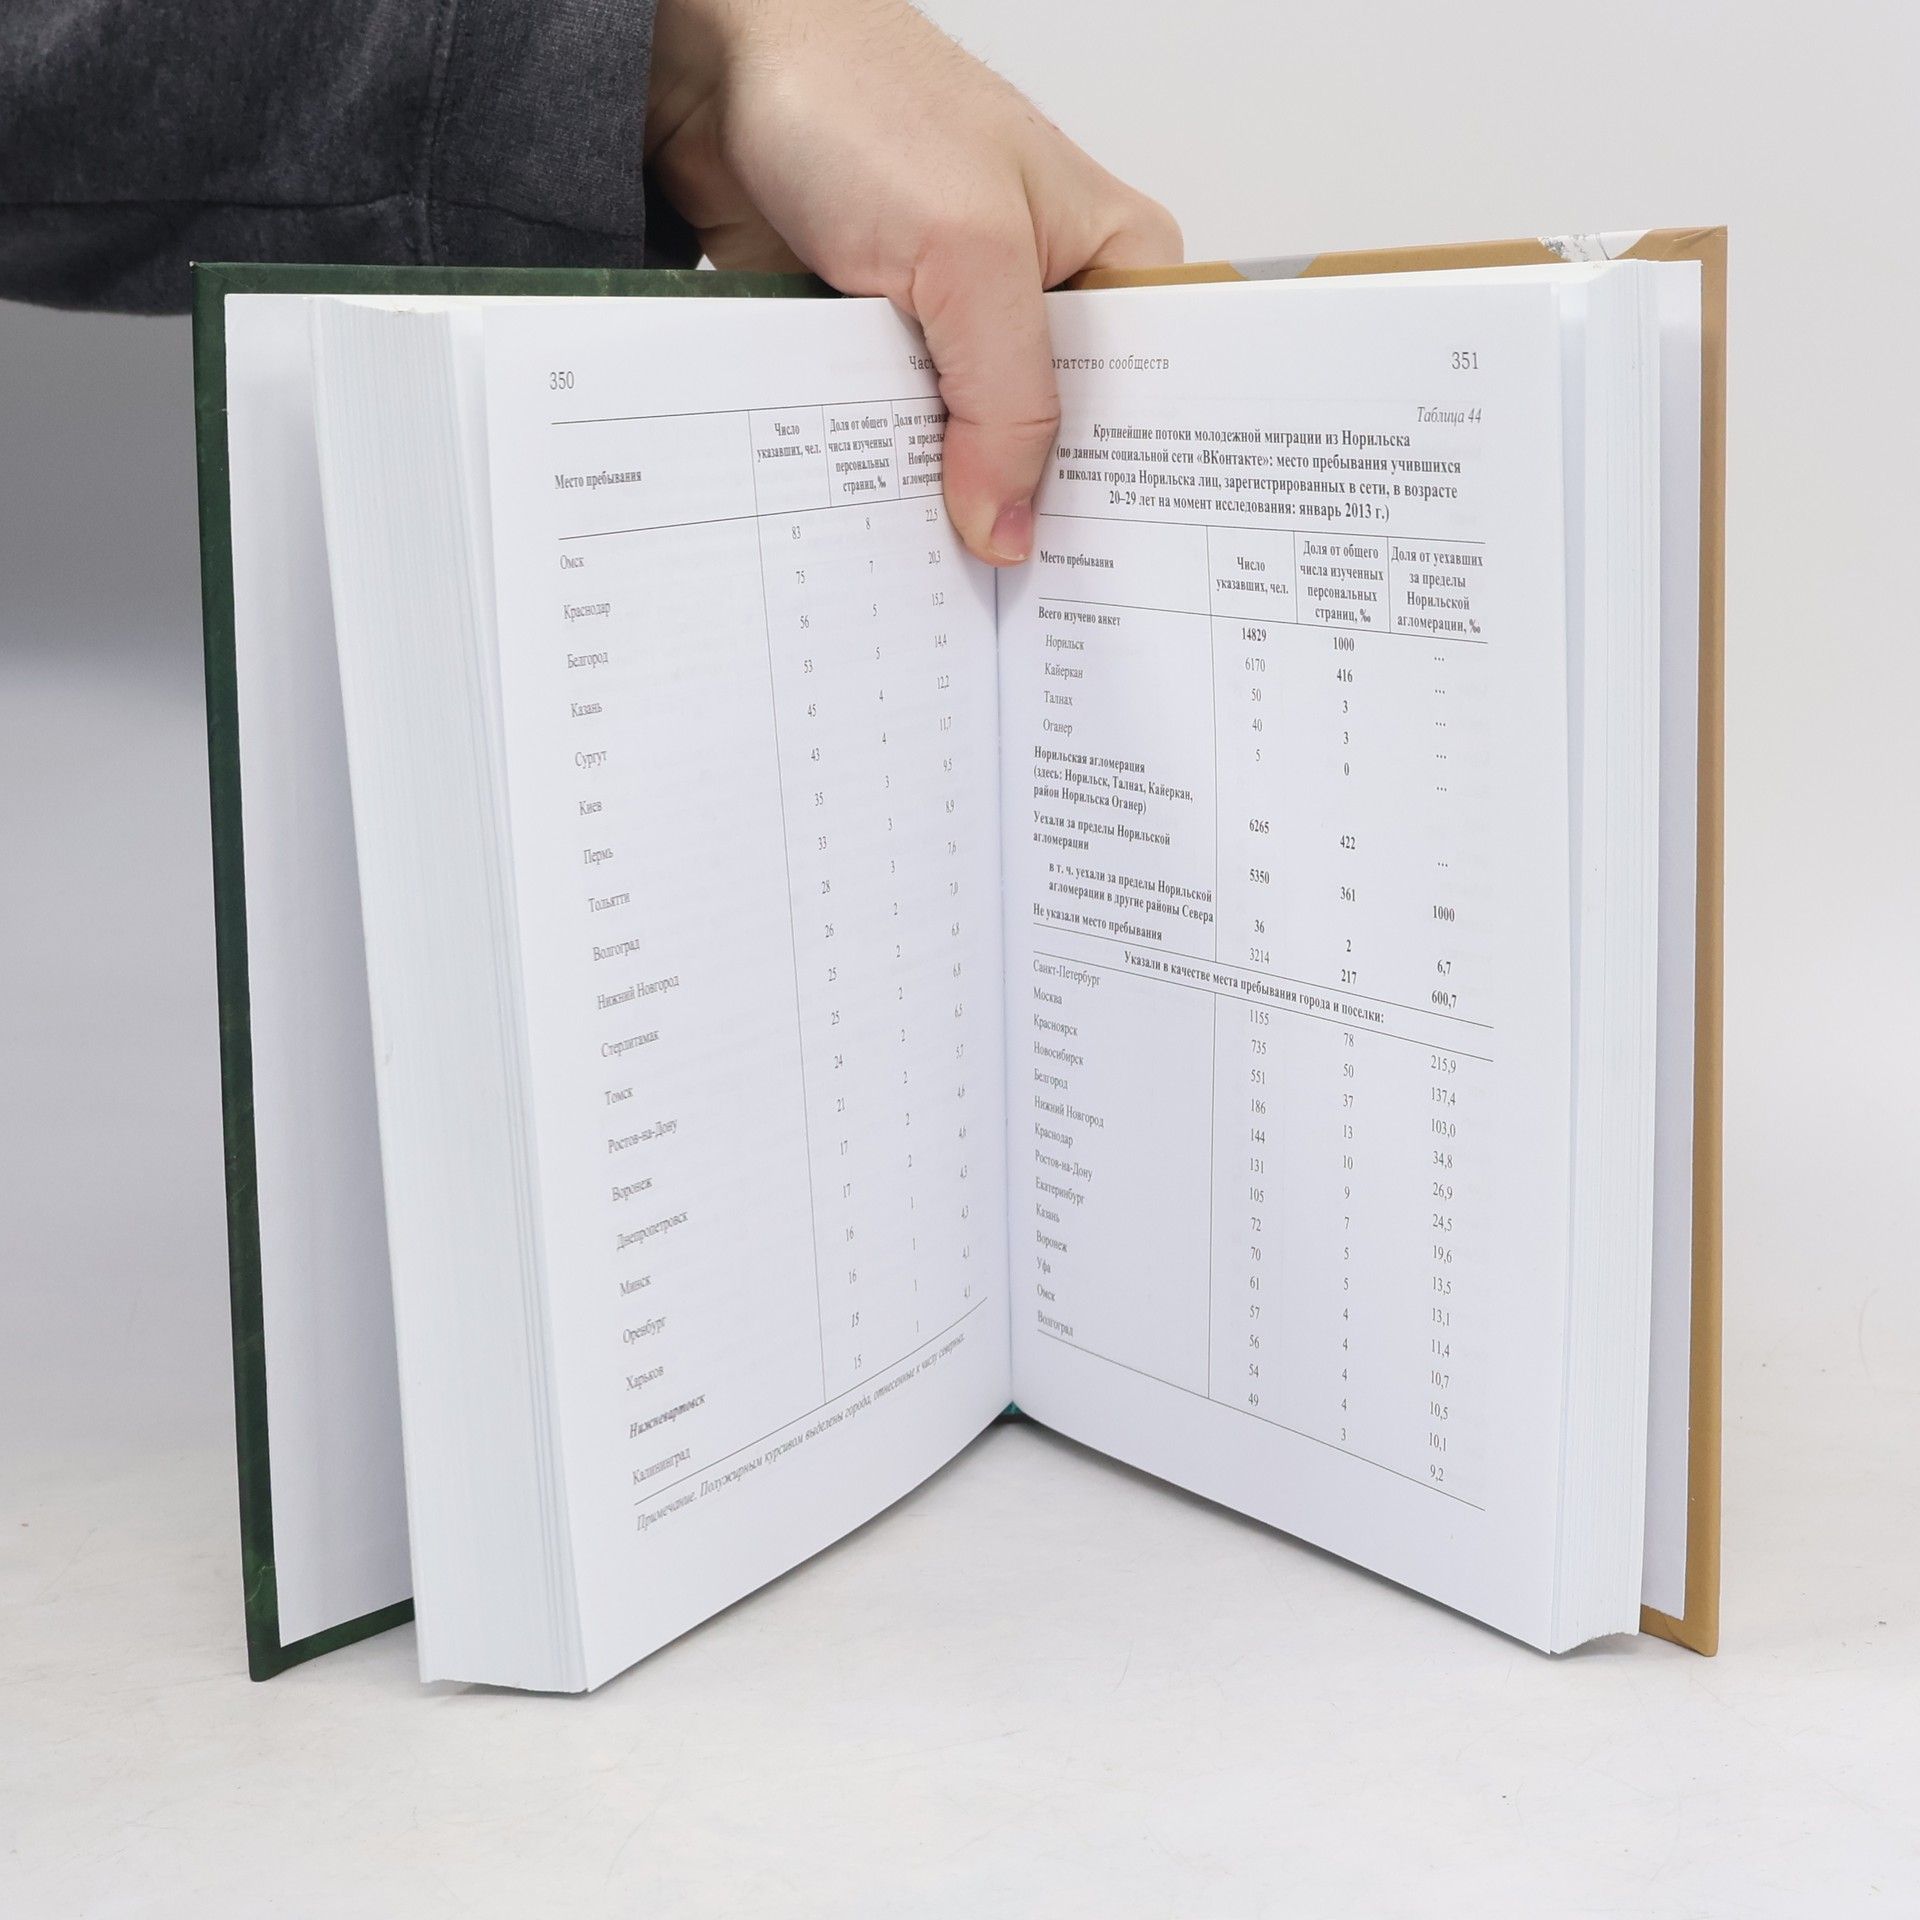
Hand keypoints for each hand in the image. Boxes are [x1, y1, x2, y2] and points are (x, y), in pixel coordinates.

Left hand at [646, 0, 1181, 564]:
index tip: (1117, 575)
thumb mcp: (968, 256)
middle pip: (1061, 446)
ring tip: (950, 589)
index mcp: (1112, 266)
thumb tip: (1010, 532)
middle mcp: (1045, 309)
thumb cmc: (862, 100)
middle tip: (1025, 603)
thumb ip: (1006, 403)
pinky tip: (884, 537)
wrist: (717, 73)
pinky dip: (886, 485)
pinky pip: (898, 451)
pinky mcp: (886, 362)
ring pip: (974, 459)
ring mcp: (961, 340)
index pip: (1152, 402)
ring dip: (949, 508)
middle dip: (1035, 510)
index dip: (1135, 488)